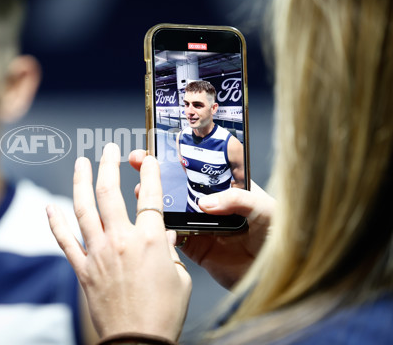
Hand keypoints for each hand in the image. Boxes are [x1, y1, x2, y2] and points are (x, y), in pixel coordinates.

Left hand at [47, 144, 191, 340]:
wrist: (138, 343)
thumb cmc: (163, 314)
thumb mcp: (180, 278)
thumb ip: (171, 251)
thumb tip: (167, 234)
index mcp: (151, 240)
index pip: (150, 196)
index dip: (149, 173)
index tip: (147, 159)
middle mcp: (121, 241)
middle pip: (110, 193)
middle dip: (108, 165)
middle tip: (108, 149)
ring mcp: (98, 253)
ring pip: (84, 209)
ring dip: (81, 182)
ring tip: (80, 163)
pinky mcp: (82, 269)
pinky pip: (64, 241)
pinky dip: (55, 222)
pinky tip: (50, 206)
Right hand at [129, 149, 274, 288]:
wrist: (278, 276)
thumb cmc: (281, 237)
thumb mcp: (264, 208)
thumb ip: (237, 200)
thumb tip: (206, 202)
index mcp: (229, 188)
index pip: (201, 166)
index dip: (180, 156)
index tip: (160, 147)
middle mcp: (213, 205)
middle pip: (181, 185)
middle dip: (158, 173)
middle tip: (140, 161)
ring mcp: (202, 226)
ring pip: (172, 209)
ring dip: (154, 200)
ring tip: (141, 191)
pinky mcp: (197, 248)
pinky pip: (174, 237)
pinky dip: (161, 230)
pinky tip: (152, 221)